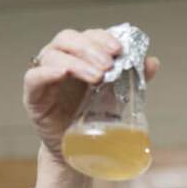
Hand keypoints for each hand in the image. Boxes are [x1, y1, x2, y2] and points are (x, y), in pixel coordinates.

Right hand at [23, 28, 160, 162]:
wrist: (84, 151)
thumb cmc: (99, 119)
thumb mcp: (120, 96)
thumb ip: (134, 78)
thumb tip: (153, 62)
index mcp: (81, 57)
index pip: (88, 36)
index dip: (102, 38)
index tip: (119, 49)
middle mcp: (61, 61)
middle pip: (68, 39)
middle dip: (91, 49)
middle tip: (109, 65)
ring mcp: (45, 77)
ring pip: (53, 55)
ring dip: (76, 62)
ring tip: (97, 76)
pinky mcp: (33, 96)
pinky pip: (34, 77)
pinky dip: (47, 72)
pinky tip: (62, 73)